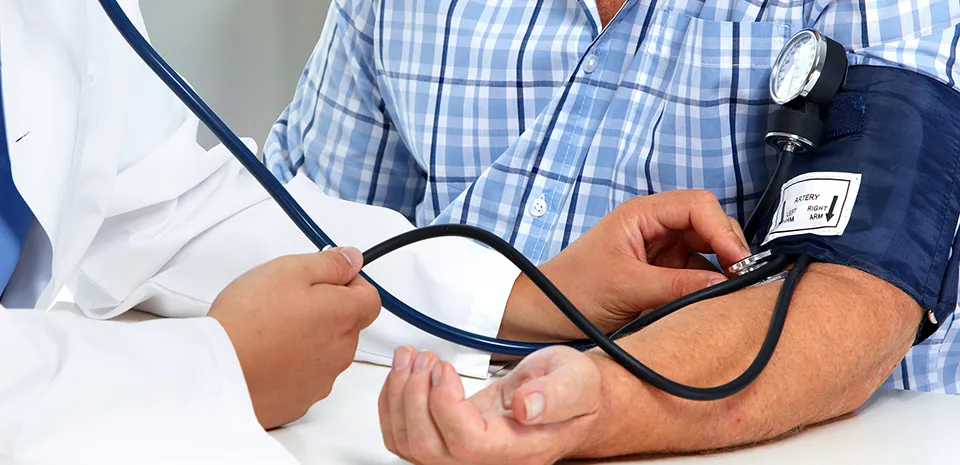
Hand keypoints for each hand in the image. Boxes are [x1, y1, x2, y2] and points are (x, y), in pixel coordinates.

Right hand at [209, 247, 380, 428]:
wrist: (217, 371)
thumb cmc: (249, 321)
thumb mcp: (290, 269)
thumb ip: (330, 263)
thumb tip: (352, 260)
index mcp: (343, 316)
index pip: (370, 298)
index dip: (349, 284)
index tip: (326, 280)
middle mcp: (341, 352)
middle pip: (347, 325)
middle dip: (325, 311)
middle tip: (287, 302)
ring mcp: (321, 380)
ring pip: (326, 352)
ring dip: (308, 340)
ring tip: (270, 330)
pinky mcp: (299, 400)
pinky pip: (304, 377)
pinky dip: (291, 366)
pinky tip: (266, 356)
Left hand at [380, 346, 600, 464]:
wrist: (568, 398)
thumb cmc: (573, 391)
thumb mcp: (576, 381)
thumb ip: (557, 394)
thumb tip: (527, 408)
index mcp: (518, 450)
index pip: (466, 443)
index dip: (444, 405)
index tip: (444, 368)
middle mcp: (487, 461)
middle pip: (428, 450)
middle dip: (414, 397)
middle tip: (424, 358)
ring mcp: (464, 455)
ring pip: (409, 445)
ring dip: (398, 397)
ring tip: (412, 358)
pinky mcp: (447, 441)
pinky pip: (405, 437)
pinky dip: (393, 404)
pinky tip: (405, 374)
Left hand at [501, 190, 749, 340]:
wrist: (541, 314)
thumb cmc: (571, 290)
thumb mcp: (626, 288)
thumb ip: (677, 286)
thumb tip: (723, 285)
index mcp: (642, 214)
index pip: (698, 205)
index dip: (723, 230)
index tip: (738, 261)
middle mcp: (654, 227)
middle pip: (708, 225)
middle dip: (728, 248)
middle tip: (741, 281)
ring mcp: (658, 251)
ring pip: (706, 252)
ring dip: (720, 269)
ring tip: (731, 294)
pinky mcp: (659, 275)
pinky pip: (694, 275)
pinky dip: (707, 286)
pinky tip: (713, 301)